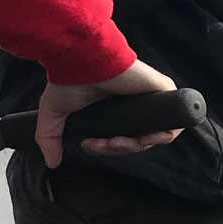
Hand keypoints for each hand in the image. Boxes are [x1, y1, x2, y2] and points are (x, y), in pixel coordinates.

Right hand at [35, 60, 183, 168]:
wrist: (82, 60)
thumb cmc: (68, 81)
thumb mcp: (53, 115)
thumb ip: (50, 139)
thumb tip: (51, 163)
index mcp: (110, 111)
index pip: (117, 139)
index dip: (104, 148)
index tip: (90, 144)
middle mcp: (130, 107)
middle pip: (134, 141)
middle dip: (117, 149)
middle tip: (104, 144)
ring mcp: (147, 101)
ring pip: (151, 136)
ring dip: (134, 146)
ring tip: (118, 141)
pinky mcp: (163, 94)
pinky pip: (172, 124)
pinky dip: (162, 136)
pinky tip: (145, 139)